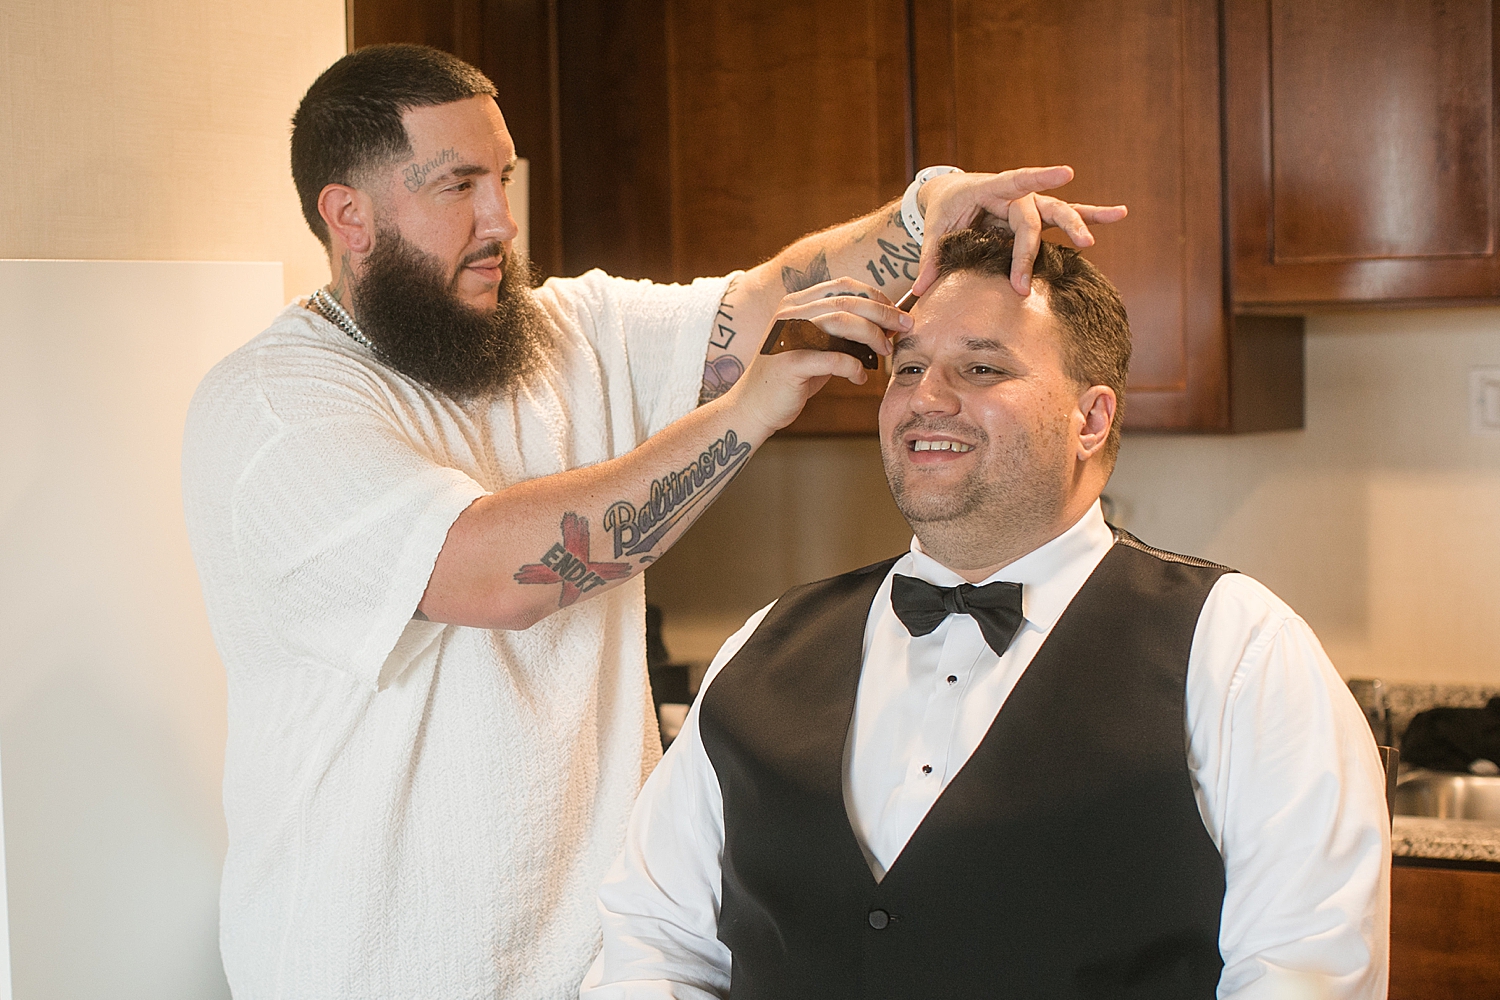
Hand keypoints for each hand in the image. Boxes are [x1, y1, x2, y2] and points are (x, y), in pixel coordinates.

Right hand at [724, 278, 909, 436]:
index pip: (845, 286)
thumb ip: (845, 332)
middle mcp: (791, 313)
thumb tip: (888, 323)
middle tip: (905, 327)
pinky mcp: (789, 363)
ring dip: (872, 335)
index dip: (877, 296)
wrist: (755, 407)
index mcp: (797, 303)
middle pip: (848, 301)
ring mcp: (787, 336)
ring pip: (841, 322)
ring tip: (885, 352)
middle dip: (883, 313)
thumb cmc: (794, 377)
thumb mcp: (820, 347)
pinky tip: (860, 378)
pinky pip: (833, 359)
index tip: (898, 314)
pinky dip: (854, 368)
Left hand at [912, 166, 1127, 296]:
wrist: (950, 195)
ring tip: (1093, 239)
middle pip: (1030, 219)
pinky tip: (1119, 214)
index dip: (1040, 177)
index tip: (1068, 173)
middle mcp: (1014, 194)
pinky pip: (1064, 217)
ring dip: (1079, 223)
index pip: (1015, 181)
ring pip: (1056, 213)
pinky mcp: (1034, 216)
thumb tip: (919, 290)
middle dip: (1026, 253)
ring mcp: (1027, 205)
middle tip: (1022, 283)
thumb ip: (930, 258)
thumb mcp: (934, 230)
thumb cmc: (944, 209)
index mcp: (988, 188)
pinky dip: (1090, 216)